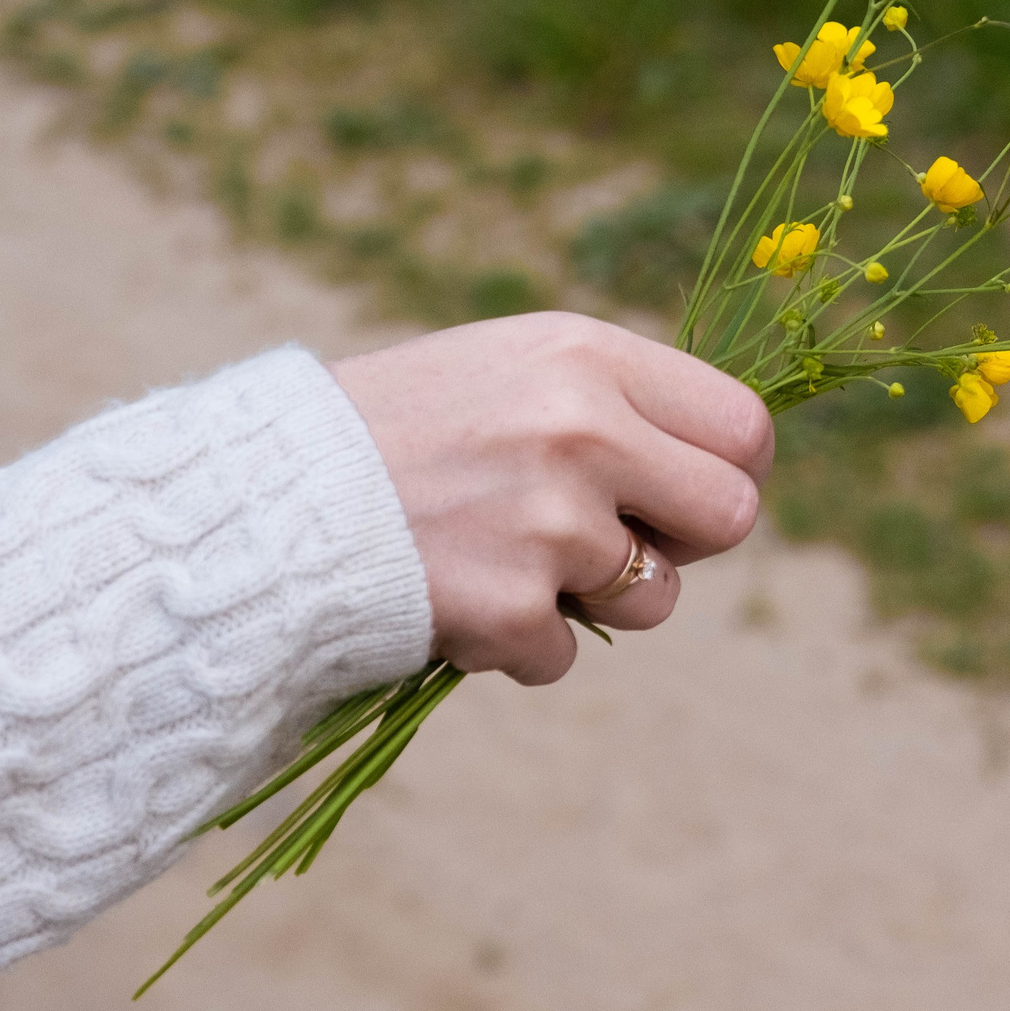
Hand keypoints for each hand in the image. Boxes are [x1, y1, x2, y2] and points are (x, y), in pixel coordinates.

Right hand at [331, 312, 771, 684]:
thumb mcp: (516, 368)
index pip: (745, 426)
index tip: (694, 492)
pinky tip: (455, 594)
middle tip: (623, 541)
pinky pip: (567, 654)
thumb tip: (731, 461)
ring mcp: (549, 523)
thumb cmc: (403, 429)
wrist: (264, 500)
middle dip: (686, 544)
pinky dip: (517, 643)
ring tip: (508, 556)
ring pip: (655, 599)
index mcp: (588, 356)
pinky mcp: (508, 607)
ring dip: (596, 600)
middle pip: (732, 516)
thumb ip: (620, 403)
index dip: (733, 470)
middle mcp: (581, 430)